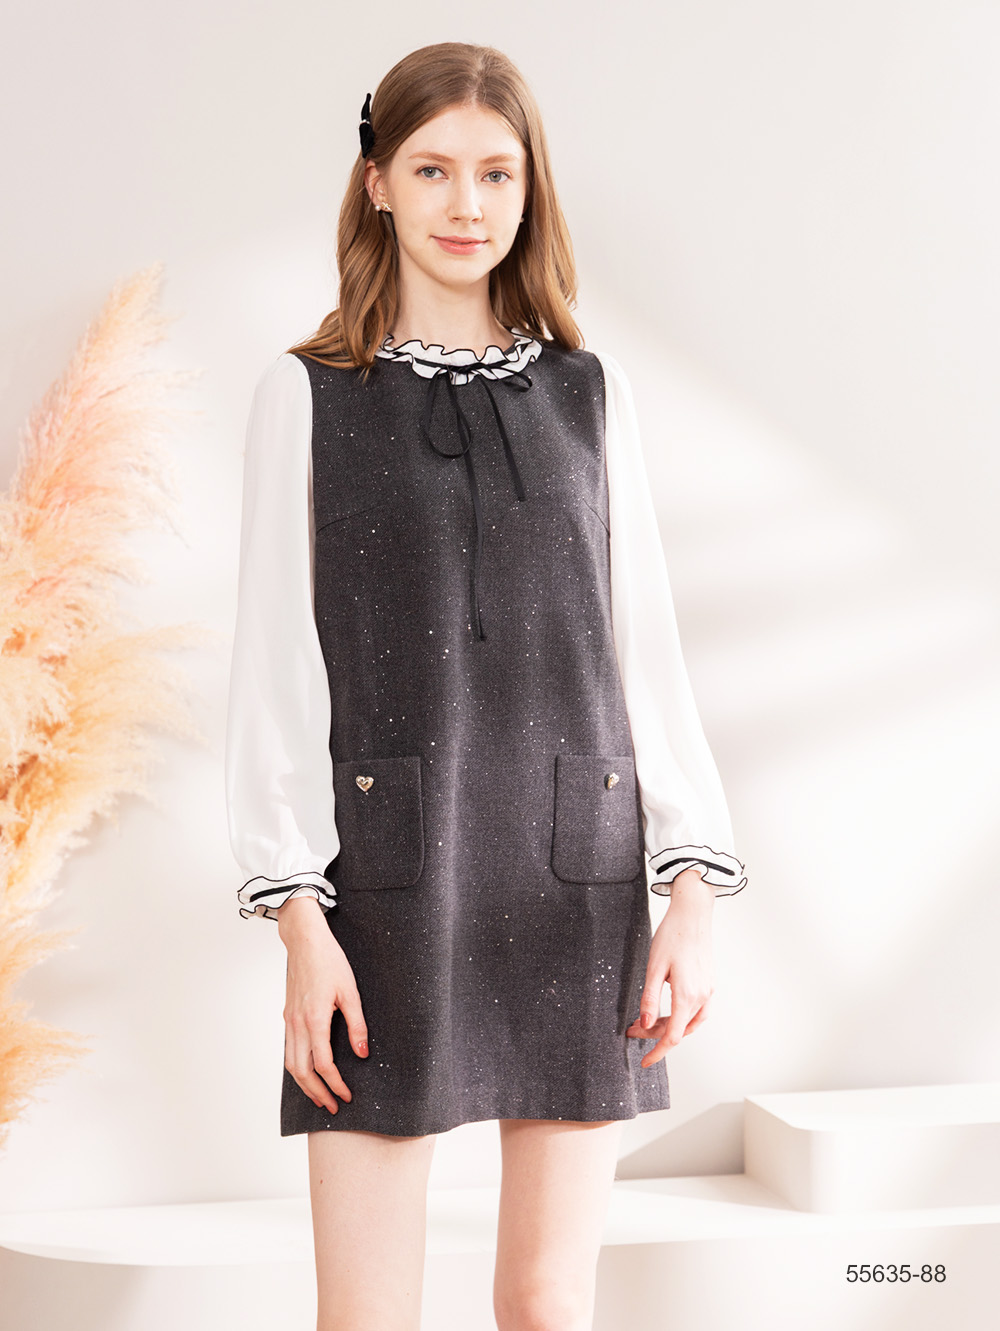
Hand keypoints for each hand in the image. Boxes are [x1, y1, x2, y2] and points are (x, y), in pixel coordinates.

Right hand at [277, 896, 368, 1112]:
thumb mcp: (350, 991)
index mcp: (314, 1019)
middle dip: (317, 1093)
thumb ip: (357, 1024)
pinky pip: (289, 1049)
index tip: (347, 1095)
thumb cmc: (329, 961)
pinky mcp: (287, 1016)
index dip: (335, 1084)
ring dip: (304, 1084)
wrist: (305, 941)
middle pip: (302, 1072)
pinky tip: (309, 1071)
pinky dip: (297, 1067)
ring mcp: (289, 1020)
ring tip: (320, 1096)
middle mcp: (297, 1023)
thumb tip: (363, 1053)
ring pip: (290, 1064)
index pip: (323, 1065)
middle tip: (333, 1106)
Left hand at [626, 871, 714, 1066]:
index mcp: (687, 996)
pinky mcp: (708, 984)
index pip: (672, 1037)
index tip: (644, 1061)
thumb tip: (645, 1024)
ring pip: (689, 1023)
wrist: (693, 913)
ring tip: (647, 1020)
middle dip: (655, 1034)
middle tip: (633, 1027)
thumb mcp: (654, 967)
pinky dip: (681, 1017)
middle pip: (679, 1030)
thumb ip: (649, 998)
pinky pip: (697, 1011)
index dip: (657, 1052)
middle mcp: (702, 997)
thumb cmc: (672, 935)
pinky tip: (667, 1011)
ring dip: (669, 1027)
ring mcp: (708, 991)